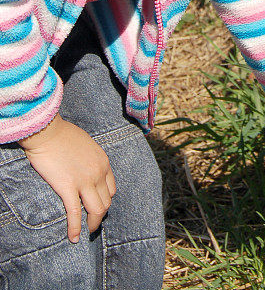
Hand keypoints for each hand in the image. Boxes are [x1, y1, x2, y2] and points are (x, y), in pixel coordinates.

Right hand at [18, 114, 116, 242]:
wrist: (48, 131)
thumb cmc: (63, 135)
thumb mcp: (86, 145)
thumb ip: (90, 159)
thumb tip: (87, 169)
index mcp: (103, 162)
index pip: (111, 189)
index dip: (105, 201)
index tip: (98, 207)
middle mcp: (98, 173)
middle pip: (106, 202)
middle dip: (100, 215)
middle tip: (92, 223)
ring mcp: (84, 180)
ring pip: (97, 209)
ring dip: (93, 224)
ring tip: (87, 232)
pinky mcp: (68, 186)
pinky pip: (75, 212)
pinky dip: (75, 227)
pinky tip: (73, 237)